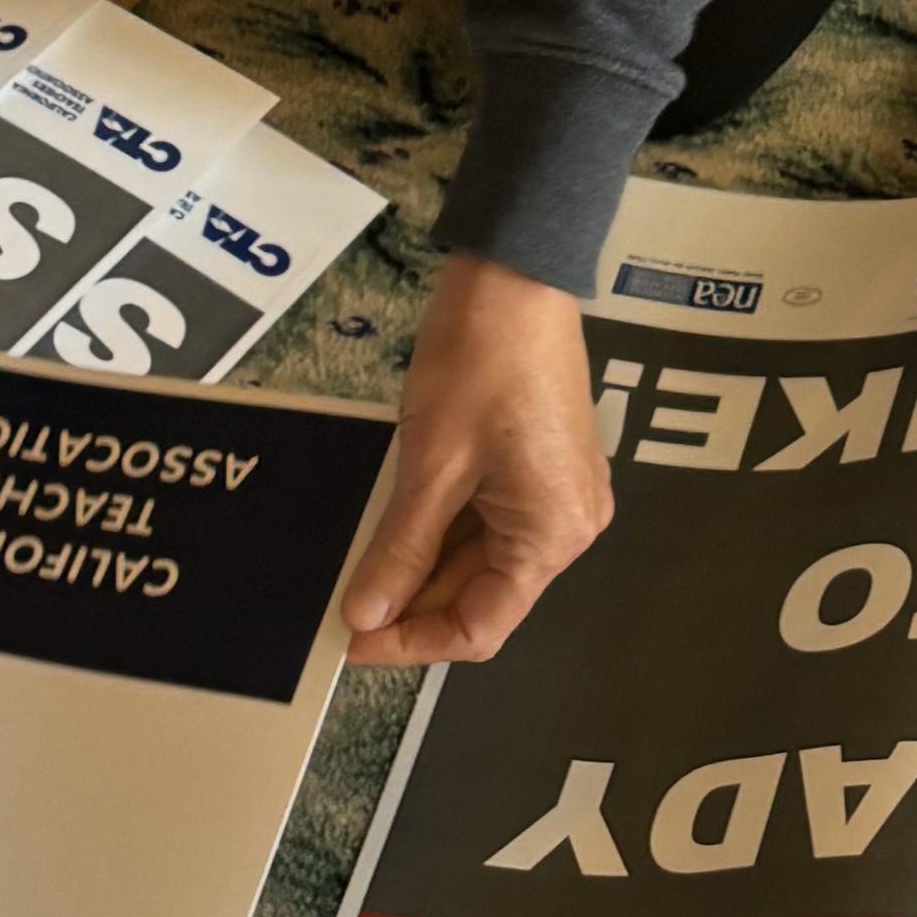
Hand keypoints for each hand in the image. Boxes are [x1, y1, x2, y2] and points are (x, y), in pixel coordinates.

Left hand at [342, 253, 613, 666]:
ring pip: (483, 558)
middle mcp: (569, 524)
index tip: (354, 640)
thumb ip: (400, 549)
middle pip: (485, 595)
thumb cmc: (481, 360)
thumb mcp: (431, 464)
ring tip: (363, 562)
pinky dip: (442, 527)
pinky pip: (490, 519)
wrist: (515, 274)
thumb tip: (367, 616)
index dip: (414, 641)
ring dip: (424, 564)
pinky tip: (394, 523)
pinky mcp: (542, 465)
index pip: (482, 625)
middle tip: (346, 603)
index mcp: (554, 533)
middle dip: (414, 602)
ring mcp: (559, 493)